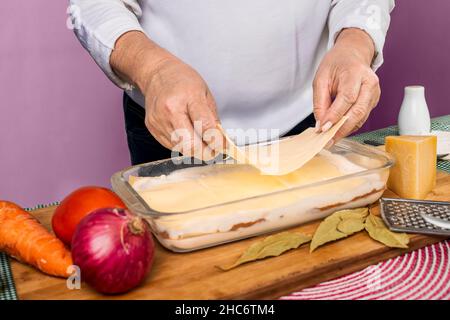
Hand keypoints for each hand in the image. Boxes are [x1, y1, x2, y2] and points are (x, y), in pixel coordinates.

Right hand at [110, 31, 221, 159]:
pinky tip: (186, 136)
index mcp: (188, 97)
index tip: (222, 146)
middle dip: (205, 152)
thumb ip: (212, 117)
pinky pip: (170, 145)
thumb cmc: (182, 80)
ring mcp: (159, 121)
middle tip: (213, 152)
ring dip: (194, 150)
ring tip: (201, 143)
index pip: (205, 127)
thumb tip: (220, 139)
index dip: (216, 141)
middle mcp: (171, 110)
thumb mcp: (204, 92)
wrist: (156, 73)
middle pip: (190, 144)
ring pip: (180, 148)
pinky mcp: (152, 128)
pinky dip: (182, 145)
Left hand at [313, 28, 380, 141]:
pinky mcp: (374, 101)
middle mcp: (369, 83)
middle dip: (342, 128)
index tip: (323, 128)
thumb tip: (321, 124)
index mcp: (356, 73)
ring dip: (345, 130)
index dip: (335, 115)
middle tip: (328, 140)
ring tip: (331, 139)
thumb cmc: (336, 64)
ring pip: (361, 118)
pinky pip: (362, 118)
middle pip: (358, 111)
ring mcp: (374, 93)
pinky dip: (350, 126)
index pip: (347, 98)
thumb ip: (320, 102)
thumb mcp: (321, 78)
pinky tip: (339, 131)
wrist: (352, 55)